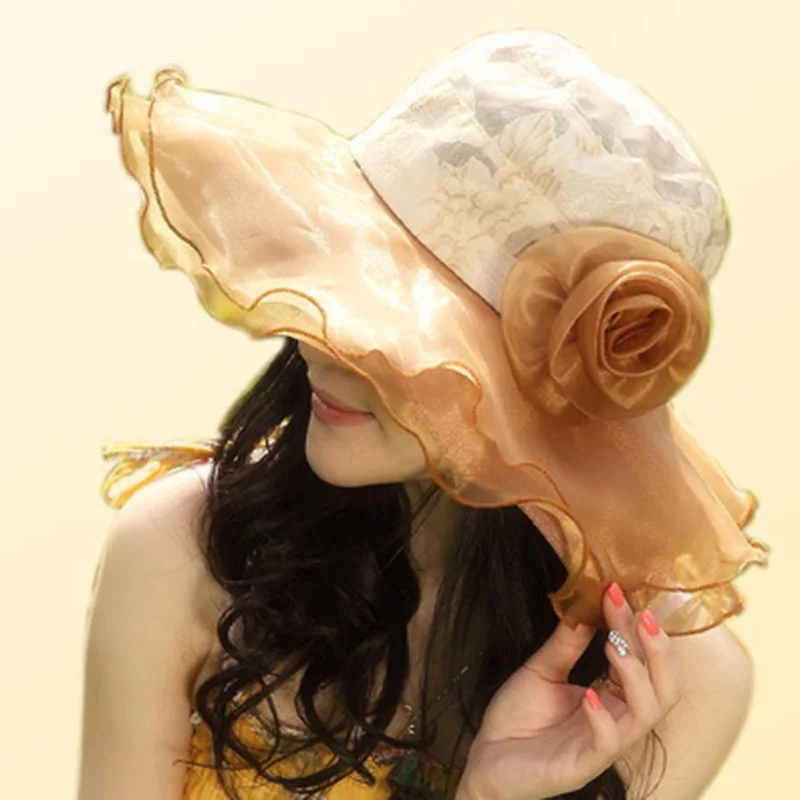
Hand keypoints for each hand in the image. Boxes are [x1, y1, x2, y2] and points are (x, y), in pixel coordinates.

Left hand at [456, 584, 683, 799]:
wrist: (486, 760)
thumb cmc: (517, 719)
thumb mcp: (542, 669)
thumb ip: (567, 641)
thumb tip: (586, 601)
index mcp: (611, 697)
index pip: (642, 660)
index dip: (633, 625)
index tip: (616, 590)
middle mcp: (616, 720)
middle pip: (664, 689)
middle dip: (658, 650)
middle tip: (639, 614)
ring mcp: (602, 745)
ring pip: (647, 714)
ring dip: (635, 675)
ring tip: (614, 645)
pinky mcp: (583, 765)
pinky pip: (607, 744)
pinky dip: (603, 717)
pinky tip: (587, 694)